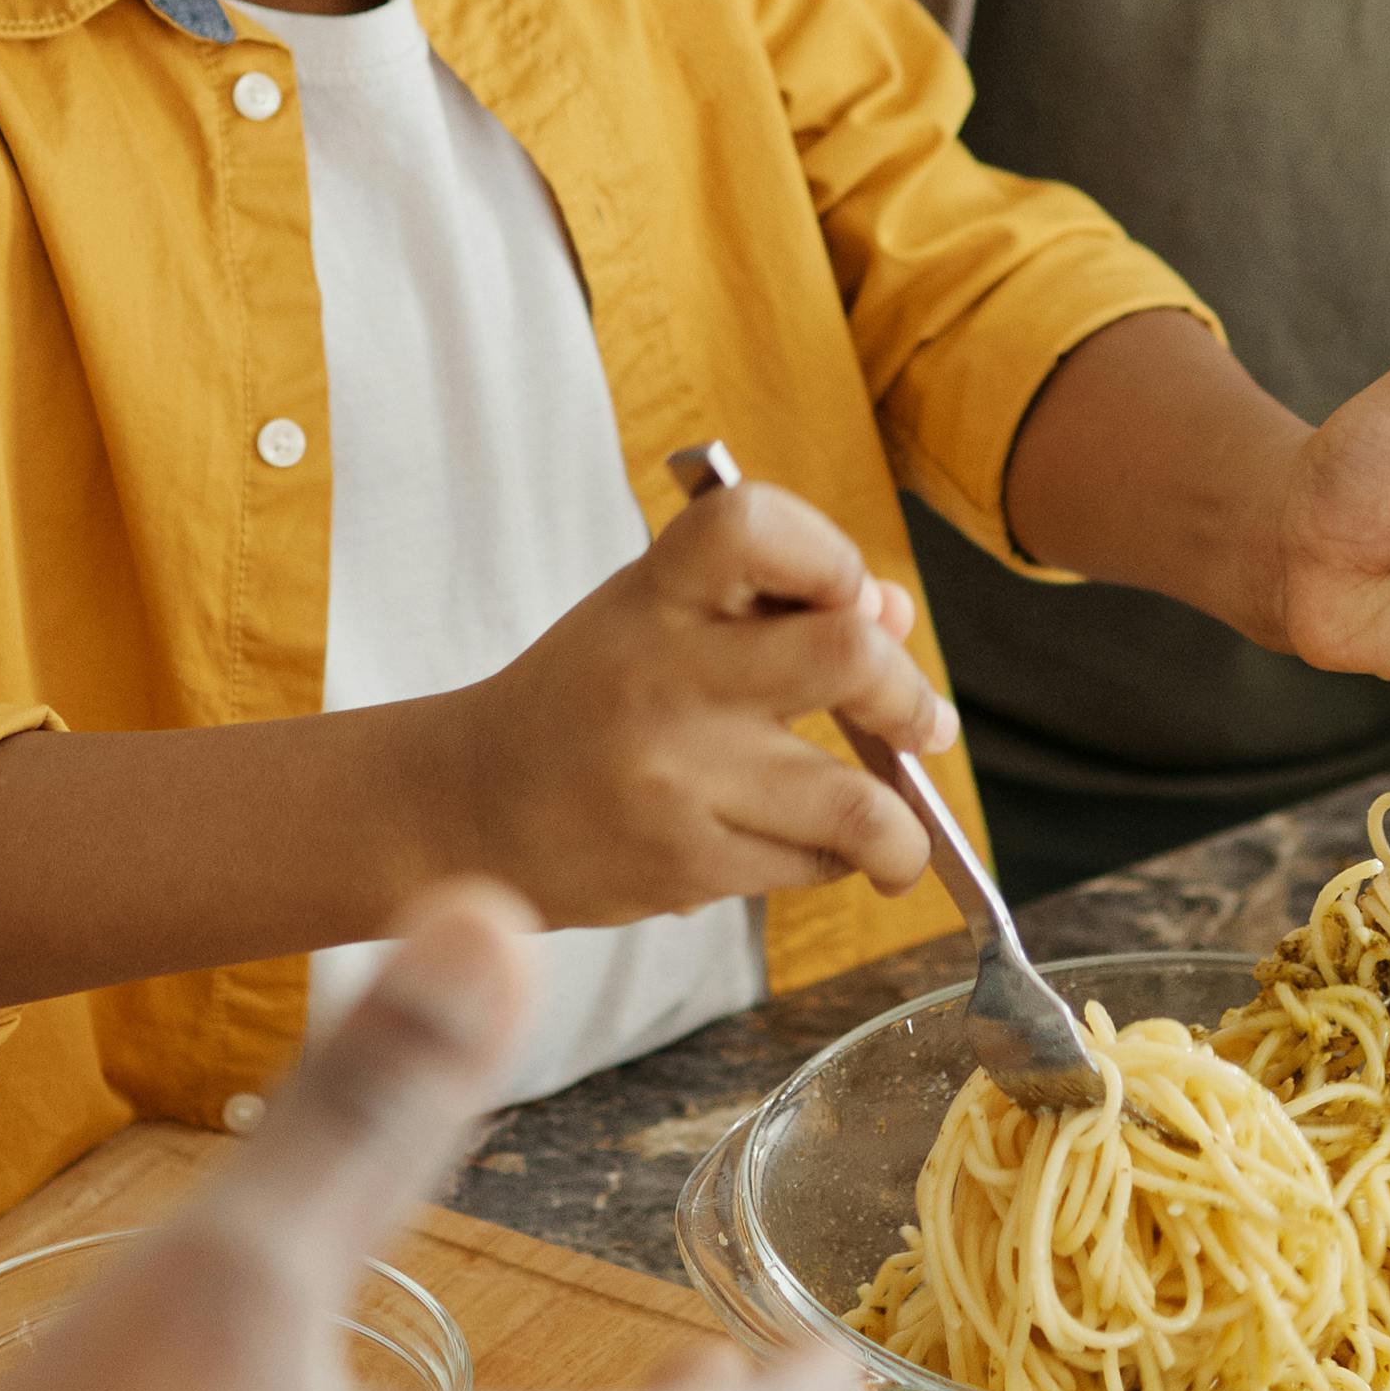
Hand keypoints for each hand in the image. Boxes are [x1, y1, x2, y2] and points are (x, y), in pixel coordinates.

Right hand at [450, 473, 952, 920]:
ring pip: (857, 802)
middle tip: (921, 724)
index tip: (855, 597)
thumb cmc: (587, 699)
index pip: (754, 526)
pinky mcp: (686, 865)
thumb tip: (897, 615)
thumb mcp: (656, 618)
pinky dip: (838, 862)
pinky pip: (814, 865)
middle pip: (849, 655)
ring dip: (904, 826)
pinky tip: (817, 852)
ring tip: (900, 833)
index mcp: (653, 595)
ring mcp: (678, 778)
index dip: (829, 552)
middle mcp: (665, 678)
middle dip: (910, 695)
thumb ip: (773, 604)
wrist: (468, 809)